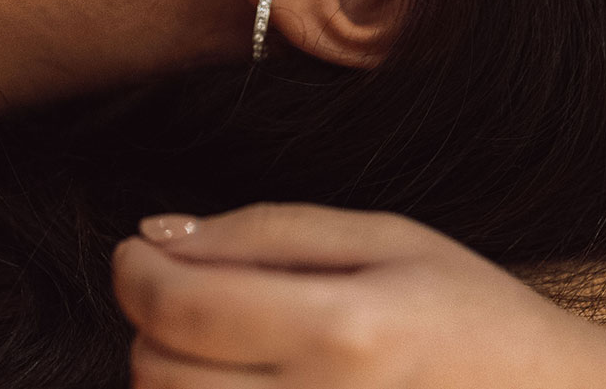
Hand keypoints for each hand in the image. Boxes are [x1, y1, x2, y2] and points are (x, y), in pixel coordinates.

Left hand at [111, 203, 605, 388]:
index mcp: (345, 330)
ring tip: (224, 349)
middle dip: (150, 326)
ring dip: (170, 379)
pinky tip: (245, 388)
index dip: (132, 273)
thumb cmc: (473, 315)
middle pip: (158, 374)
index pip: (176, 306)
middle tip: (190, 298)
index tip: (135, 254)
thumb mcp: (386, 240)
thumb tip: (156, 235)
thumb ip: (264, 232)